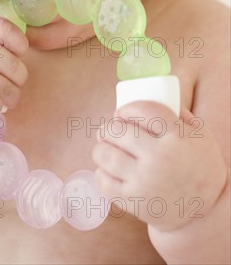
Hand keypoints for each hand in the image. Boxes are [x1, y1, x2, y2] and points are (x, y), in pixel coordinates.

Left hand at [92, 101, 227, 230]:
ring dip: (101, 148)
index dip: (127, 109)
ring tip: (106, 148)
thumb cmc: (200, 166)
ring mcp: (144, 181)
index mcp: (177, 137)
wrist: (205, 212)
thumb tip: (154, 92)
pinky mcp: (134, 202)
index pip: (143, 111)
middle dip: (109, 128)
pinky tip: (107, 170)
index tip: (121, 113)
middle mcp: (159, 158)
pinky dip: (101, 173)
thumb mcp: (200, 134)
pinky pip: (103, 181)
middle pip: (117, 131)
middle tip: (110, 130)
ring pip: (104, 154)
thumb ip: (179, 113)